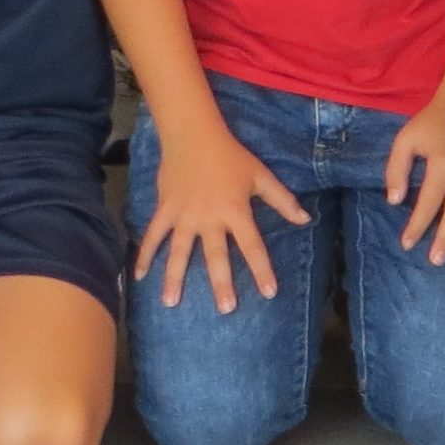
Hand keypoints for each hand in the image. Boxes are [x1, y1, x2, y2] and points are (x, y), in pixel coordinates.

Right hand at [138, 118, 310, 310]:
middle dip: (221, 283)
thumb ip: (283, 200)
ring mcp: (184, 215)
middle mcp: (209, 218)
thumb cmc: (232, 156)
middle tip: (226, 309)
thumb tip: (305, 220)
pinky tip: (138, 276)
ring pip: (179, 251)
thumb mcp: (261, 176)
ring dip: (174, 278)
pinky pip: (152, 235)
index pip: (252, 246)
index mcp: (235, 211)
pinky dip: (144, 254)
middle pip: (216, 255)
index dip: (262, 269)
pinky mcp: (165, 209)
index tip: (269, 293)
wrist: (194, 135)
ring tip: (170, 303)